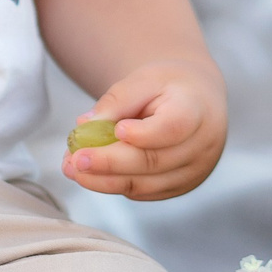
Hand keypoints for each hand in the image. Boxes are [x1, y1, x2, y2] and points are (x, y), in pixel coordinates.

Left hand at [62, 60, 227, 200]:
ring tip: (71, 168)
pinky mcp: (178, 188)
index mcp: (196, 112)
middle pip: (153, 162)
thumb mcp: (145, 79)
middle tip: (74, 159)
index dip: (143, 134)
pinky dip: (112, 184)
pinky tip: (89, 174)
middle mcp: (201, 148)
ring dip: (103, 180)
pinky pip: (142, 191)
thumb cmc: (168, 87)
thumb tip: (85, 126)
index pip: (173, 128)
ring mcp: (192, 173)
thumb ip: (117, 100)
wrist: (197, 102)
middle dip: (109, 163)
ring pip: (144, 185)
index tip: (116, 130)